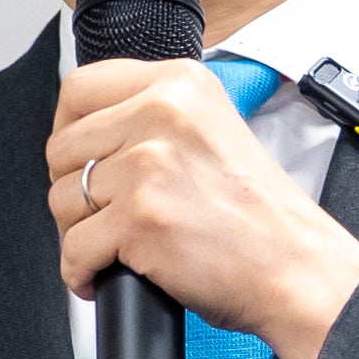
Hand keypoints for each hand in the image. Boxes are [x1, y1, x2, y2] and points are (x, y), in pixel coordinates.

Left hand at [48, 61, 358, 358]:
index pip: (79, 88)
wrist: (296, 268)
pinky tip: (104, 275)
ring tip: (116, 245)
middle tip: (103, 214)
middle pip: (61, 148)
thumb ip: (153, 118)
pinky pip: (73, 249)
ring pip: (61, 199)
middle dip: (72, 190)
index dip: (68, 130)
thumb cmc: (258, 214)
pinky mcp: (139, 218)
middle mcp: (162, 113)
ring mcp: (149, 165)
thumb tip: (85, 132)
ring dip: (79, 233)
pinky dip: (81, 272)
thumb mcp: (209, 130)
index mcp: (179, 83)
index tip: (80, 160)